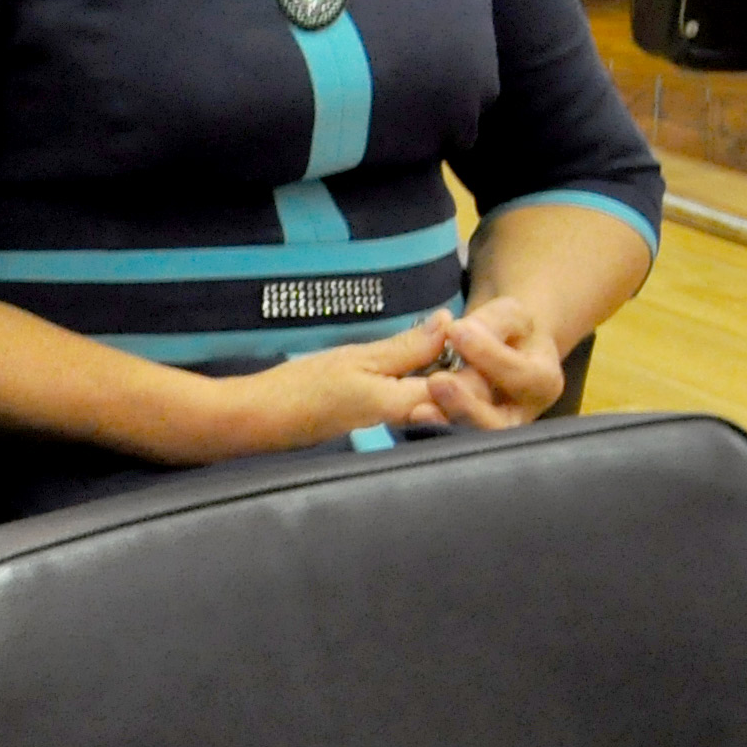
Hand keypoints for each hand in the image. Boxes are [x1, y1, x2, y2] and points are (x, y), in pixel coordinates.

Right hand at [203, 315, 467, 454]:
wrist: (262, 419)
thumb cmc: (302, 387)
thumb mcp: (358, 358)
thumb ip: (407, 345)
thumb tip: (448, 323)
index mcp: (407, 405)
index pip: (465, 384)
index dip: (480, 356)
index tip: (484, 328)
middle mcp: (410, 421)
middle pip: (459, 396)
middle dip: (471, 366)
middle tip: (472, 332)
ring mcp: (396, 424)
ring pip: (441, 397)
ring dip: (450, 370)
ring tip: (448, 342)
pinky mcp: (382, 421)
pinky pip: (420, 399)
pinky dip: (427, 378)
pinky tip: (421, 360)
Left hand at [422, 296, 569, 425]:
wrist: (498, 351)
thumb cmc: (506, 332)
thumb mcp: (509, 315)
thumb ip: (491, 321)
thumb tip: (455, 331)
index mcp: (541, 383)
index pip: (521, 376)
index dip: (489, 355)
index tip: (455, 331)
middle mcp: (520, 416)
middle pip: (498, 421)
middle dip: (467, 402)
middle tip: (438, 381)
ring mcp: (488, 430)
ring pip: (471, 437)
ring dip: (445, 422)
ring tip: (420, 409)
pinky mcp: (459, 434)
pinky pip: (445, 439)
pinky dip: (429, 428)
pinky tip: (413, 415)